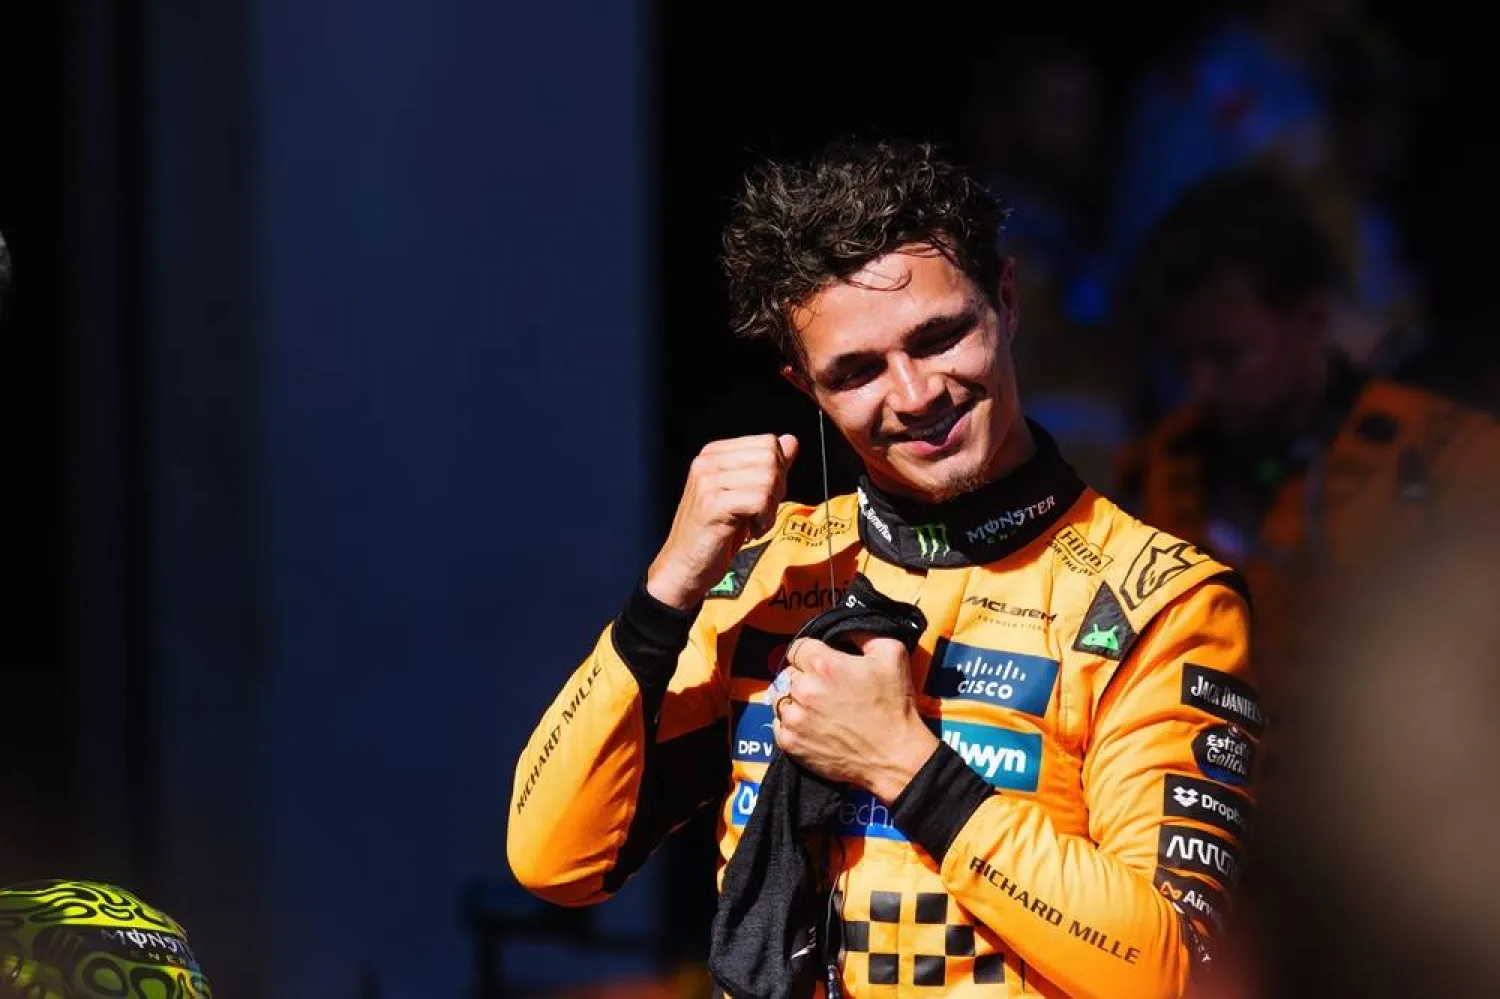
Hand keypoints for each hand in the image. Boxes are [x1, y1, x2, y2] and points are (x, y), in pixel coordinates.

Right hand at [646, 434, 797, 609]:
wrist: (685, 566)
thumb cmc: (715, 532)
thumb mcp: (745, 493)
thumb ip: (768, 466)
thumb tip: (792, 440)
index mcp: (714, 453)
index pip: (768, 442)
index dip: (777, 472)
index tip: (762, 498)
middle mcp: (707, 462)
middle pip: (770, 458)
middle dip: (776, 489)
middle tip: (759, 512)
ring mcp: (708, 481)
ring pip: (768, 479)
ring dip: (770, 509)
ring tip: (752, 523)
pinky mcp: (713, 504)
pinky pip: (760, 500)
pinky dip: (764, 520)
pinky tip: (749, 531)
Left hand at [772, 634, 939, 802]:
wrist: (894, 756)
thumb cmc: (894, 705)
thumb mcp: (891, 654)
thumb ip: (862, 632)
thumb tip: (843, 629)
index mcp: (823, 664)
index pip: (798, 647)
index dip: (810, 654)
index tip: (822, 664)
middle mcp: (803, 689)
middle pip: (789, 672)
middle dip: (804, 676)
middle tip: (826, 689)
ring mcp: (794, 718)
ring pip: (781, 698)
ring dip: (795, 699)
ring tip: (818, 708)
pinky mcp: (790, 743)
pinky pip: (778, 723)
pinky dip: (791, 723)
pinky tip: (812, 725)